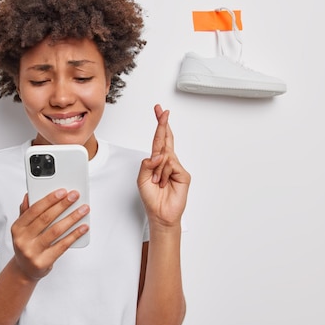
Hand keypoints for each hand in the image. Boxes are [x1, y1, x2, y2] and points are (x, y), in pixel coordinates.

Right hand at [10, 190, 88, 279]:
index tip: (62, 191)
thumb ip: (26, 212)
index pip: (34, 209)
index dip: (49, 199)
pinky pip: (62, 245)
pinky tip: (83, 227)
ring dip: (72, 218)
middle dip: (63, 205)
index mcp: (17, 228)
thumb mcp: (22, 228)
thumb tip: (29, 195)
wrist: (24, 270)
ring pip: (56, 231)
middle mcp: (23, 239)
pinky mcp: (44, 262)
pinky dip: (74, 235)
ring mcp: (32, 252)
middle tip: (75, 196)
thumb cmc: (27, 245)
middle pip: (46, 219)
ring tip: (83, 209)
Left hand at [137, 105, 190, 226]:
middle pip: (166, 139)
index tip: (159, 112)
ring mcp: (176, 167)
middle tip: (162, 111)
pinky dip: (164, 173)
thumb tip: (158, 154)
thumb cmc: (151, 198)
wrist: (160, 214)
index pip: (158, 140)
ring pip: (164, 156)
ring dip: (157, 170)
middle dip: (163, 124)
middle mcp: (167, 162)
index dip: (159, 125)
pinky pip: (170, 165)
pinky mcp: (183, 174)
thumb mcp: (142, 179)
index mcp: (157, 161)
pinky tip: (164, 182)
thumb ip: (146, 164)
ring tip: (157, 182)